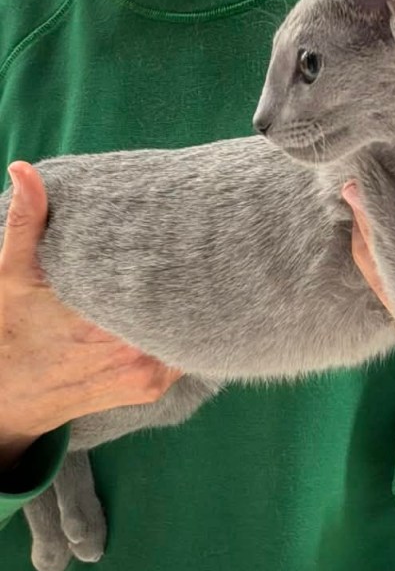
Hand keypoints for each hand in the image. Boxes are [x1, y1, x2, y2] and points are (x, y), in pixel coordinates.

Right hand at [0, 162, 181, 469]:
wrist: (8, 400)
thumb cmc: (11, 331)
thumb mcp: (12, 274)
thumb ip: (27, 223)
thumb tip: (25, 170)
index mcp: (104, 320)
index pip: (162, 281)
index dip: (176, 256)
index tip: (184, 234)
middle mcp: (132, 351)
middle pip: (182, 306)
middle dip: (188, 279)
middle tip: (198, 248)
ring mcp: (147, 374)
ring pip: (187, 333)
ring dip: (189, 309)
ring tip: (195, 276)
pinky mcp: (151, 389)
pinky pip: (182, 356)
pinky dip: (182, 335)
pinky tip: (180, 312)